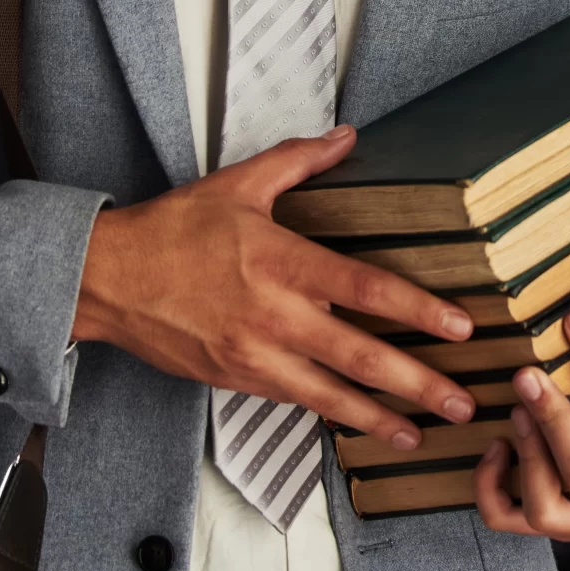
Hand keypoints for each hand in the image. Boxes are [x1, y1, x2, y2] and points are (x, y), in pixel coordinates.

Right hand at [71, 126, 480, 450]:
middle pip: (361, 356)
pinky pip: (297, 401)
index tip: (459, 328)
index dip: (418, 310)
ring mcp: (255, 355)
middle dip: (417, 383)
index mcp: (281, 261)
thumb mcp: (237, 184)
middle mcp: (274, 315)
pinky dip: (334, 416)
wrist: (106, 279)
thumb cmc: (170, 231)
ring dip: (382, 417)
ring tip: (422, 433)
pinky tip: (363, 426)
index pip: (366, 289)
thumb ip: (298, 161)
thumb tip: (346, 138)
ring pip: (331, 395)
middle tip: (463, 400)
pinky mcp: (237, 380)